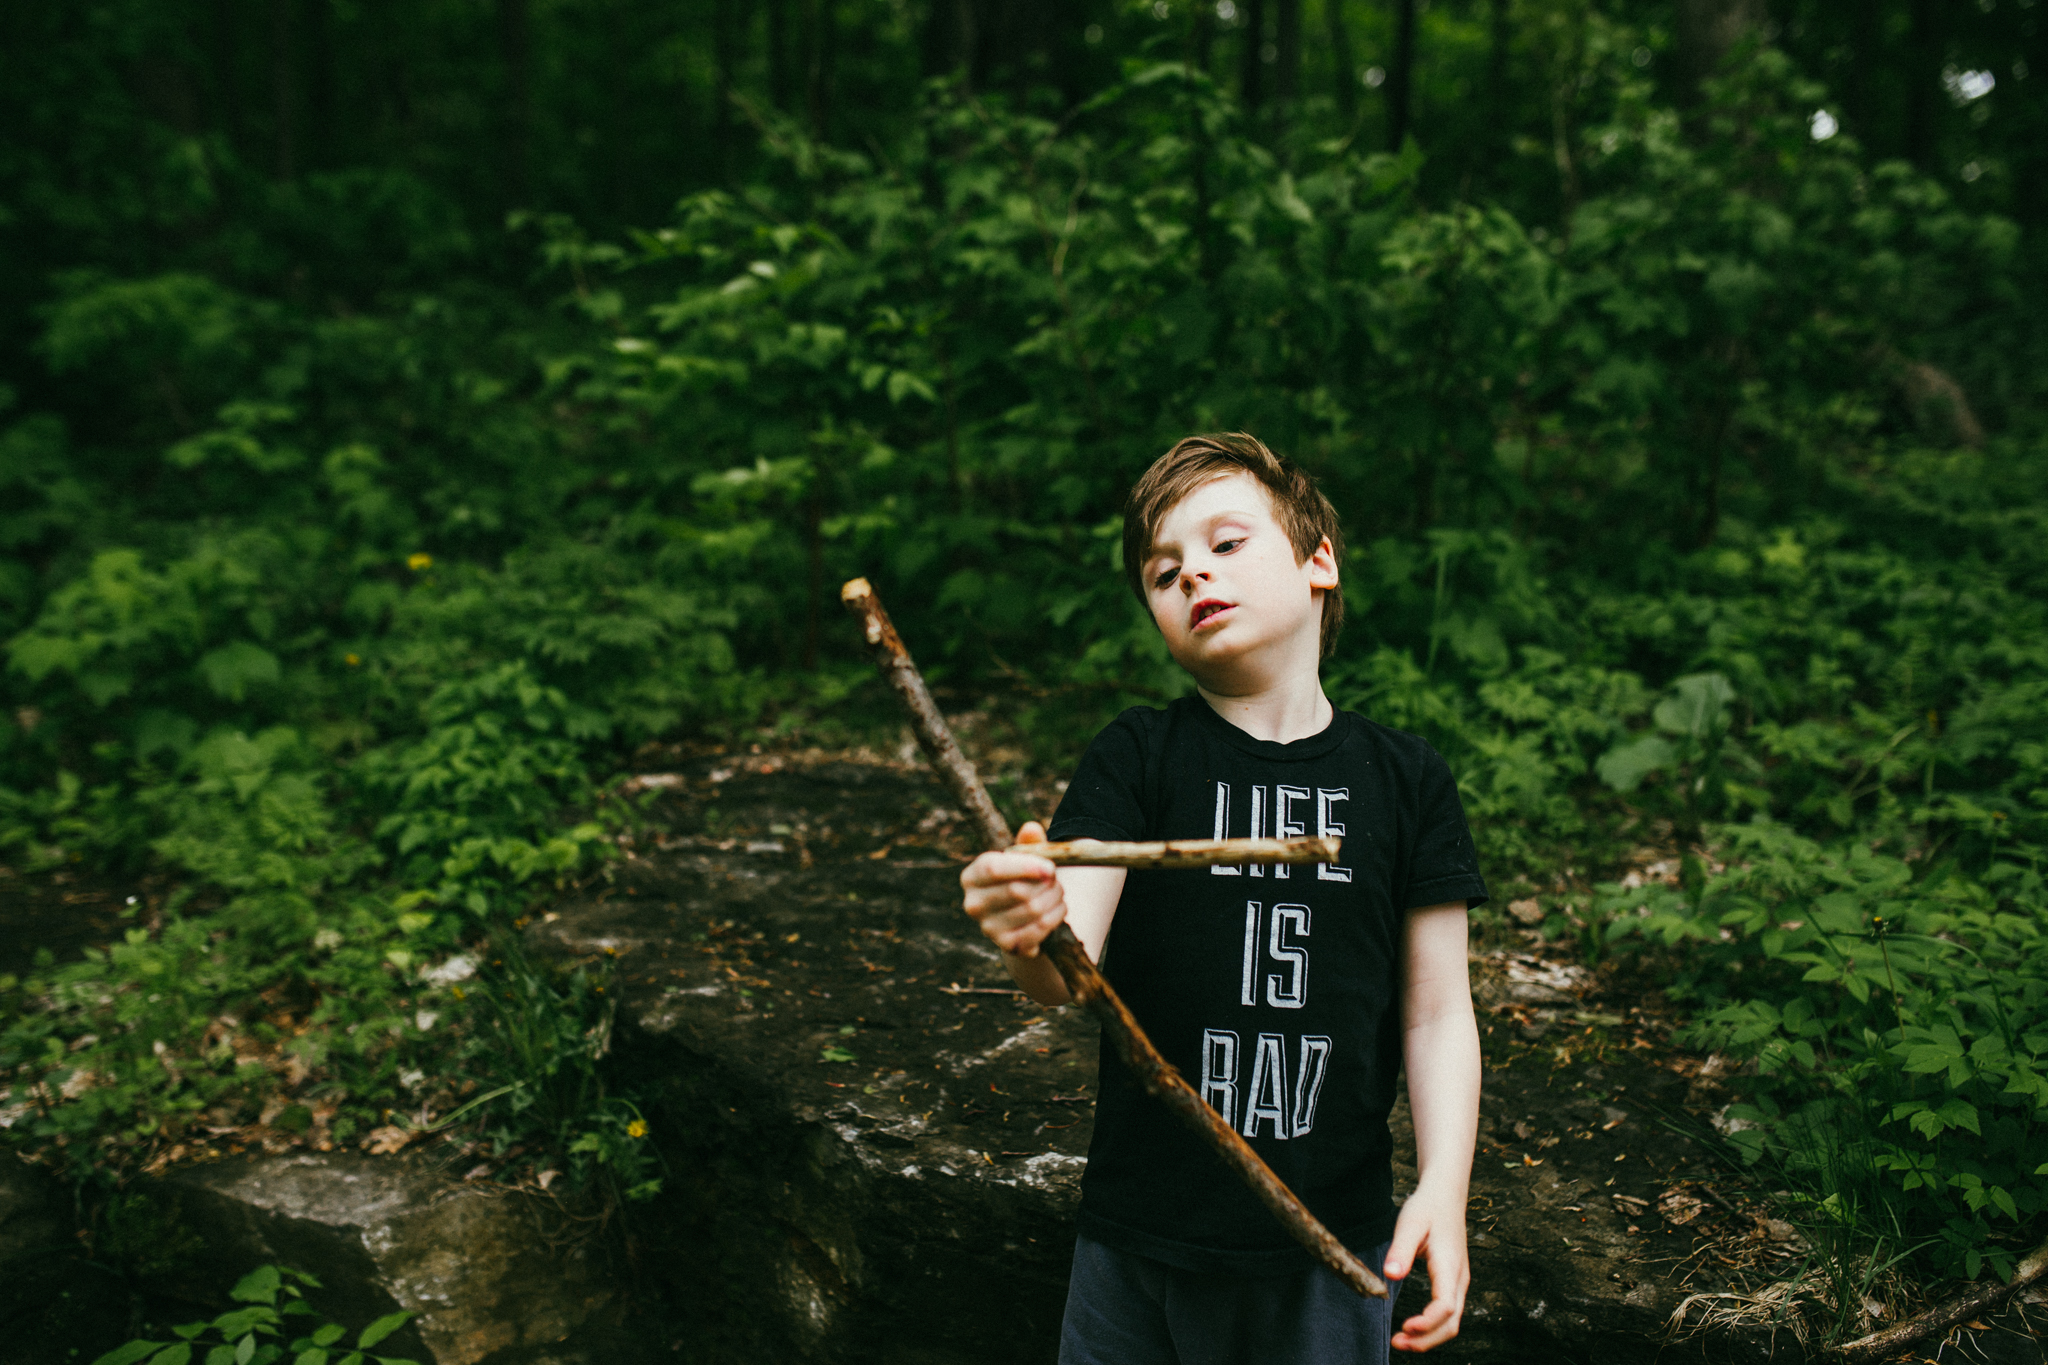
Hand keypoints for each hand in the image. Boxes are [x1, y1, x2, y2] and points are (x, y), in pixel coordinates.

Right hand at [960, 821, 1064, 955]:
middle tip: (1056, 880)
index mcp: (972, 876)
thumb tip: (1031, 829)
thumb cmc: (1023, 880)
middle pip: (1016, 891)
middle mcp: (973, 904)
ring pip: (1032, 909)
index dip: (1024, 866)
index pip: (993, 868)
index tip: (1050, 867)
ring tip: (1058, 893)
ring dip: (1054, 899)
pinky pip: (1039, 930)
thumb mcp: (1024, 860)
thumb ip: (1028, 844)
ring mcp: (988, 928)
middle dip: (1045, 884)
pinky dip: (1055, 917)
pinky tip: (1058, 909)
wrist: (1023, 920)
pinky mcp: (1006, 945)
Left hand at [1385, 1183, 1469, 1351]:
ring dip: (1429, 1337)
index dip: (1427, 1323)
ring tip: (1401, 1340)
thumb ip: (1400, 1249)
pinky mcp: (1453, 1282)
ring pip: (1452, 1322)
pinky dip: (1432, 1326)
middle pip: (1452, 1323)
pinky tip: (1413, 1327)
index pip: (1445, 1306)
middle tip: (1397, 1343)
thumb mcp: (1410, 1223)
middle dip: (1427, 1340)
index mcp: (1450, 1266)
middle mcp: (1459, 1279)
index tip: (1404, 1327)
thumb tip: (1390, 1276)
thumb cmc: (1427, 1207)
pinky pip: (1448, 1313)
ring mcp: (1459, 1282)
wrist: (1446, 1195)